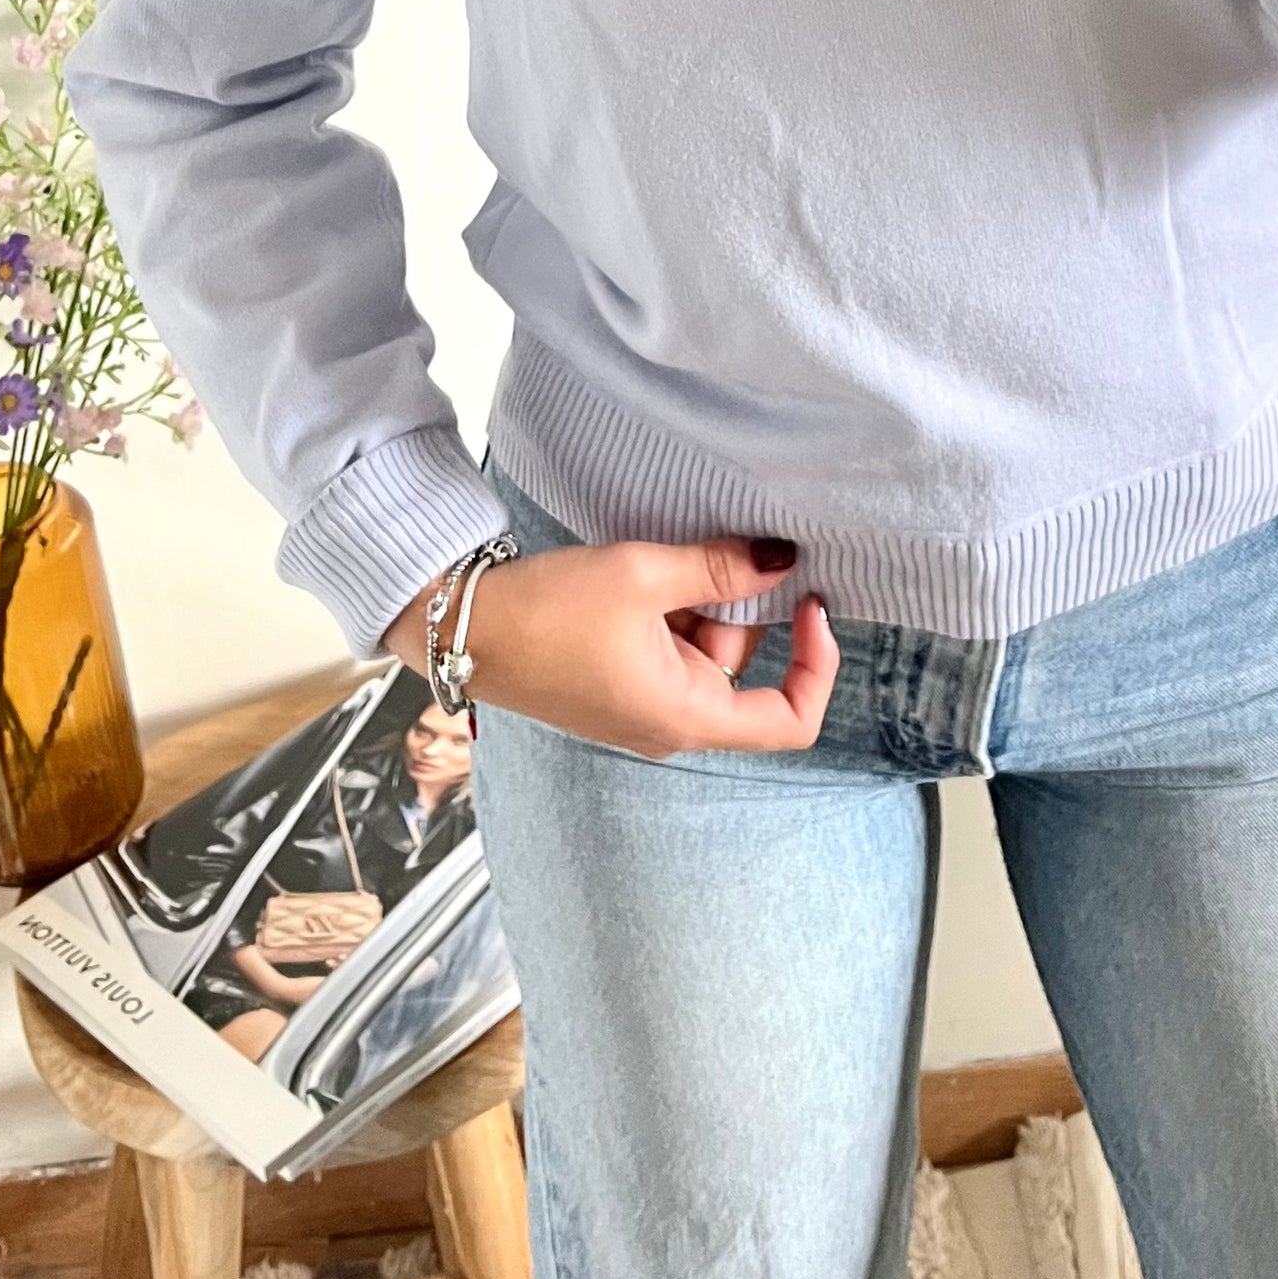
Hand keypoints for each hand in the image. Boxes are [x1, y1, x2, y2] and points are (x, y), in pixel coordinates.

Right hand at [385, 538, 837, 761]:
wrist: (460, 629)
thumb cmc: (546, 612)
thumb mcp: (642, 576)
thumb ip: (721, 569)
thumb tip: (783, 559)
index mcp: (685, 716)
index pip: (789, 719)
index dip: (817, 665)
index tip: (811, 604)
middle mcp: (669, 724)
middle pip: (742, 670)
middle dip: (735, 608)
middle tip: (704, 554)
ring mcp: (641, 708)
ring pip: (705, 652)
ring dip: (697, 602)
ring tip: (657, 561)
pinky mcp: (617, 688)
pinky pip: (669, 649)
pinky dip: (670, 611)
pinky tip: (639, 576)